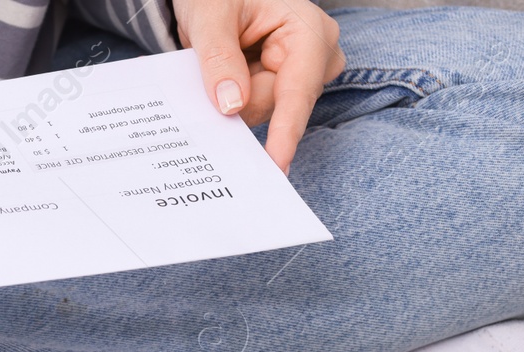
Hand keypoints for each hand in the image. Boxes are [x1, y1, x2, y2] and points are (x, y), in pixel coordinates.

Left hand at [171, 0, 344, 171]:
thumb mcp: (210, 13)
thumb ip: (218, 58)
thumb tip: (231, 106)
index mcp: (309, 30)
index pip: (298, 92)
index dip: (285, 131)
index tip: (276, 164)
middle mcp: (315, 56)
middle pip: (272, 106)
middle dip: (235, 95)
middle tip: (208, 57)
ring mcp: (301, 74)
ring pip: (258, 110)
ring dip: (230, 93)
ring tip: (216, 55)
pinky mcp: (282, 87)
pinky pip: (252, 109)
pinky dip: (230, 97)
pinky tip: (222, 77)